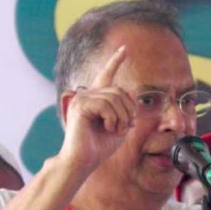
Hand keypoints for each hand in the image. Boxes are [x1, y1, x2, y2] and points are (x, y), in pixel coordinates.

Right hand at [58, 45, 136, 173]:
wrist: (83, 161)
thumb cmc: (100, 147)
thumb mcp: (120, 126)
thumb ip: (126, 109)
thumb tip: (130, 94)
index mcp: (96, 98)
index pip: (107, 75)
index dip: (115, 61)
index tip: (124, 49)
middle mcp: (87, 95)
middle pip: (119, 91)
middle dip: (129, 110)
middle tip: (128, 127)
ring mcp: (82, 98)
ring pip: (114, 98)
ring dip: (122, 117)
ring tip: (116, 130)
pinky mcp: (80, 105)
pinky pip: (106, 105)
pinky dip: (113, 119)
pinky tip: (108, 128)